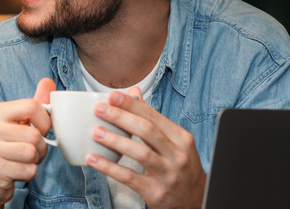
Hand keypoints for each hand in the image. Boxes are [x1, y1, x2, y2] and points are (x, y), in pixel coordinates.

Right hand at [0, 79, 55, 208]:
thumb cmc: (6, 150)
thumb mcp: (17, 125)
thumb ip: (34, 104)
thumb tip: (48, 81)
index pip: (32, 106)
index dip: (44, 121)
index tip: (40, 130)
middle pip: (34, 134)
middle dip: (40, 148)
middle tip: (29, 152)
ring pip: (32, 152)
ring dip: (34, 161)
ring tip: (22, 161)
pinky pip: (28, 170)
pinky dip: (28, 174)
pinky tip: (16, 172)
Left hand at [87, 86, 205, 208]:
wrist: (196, 200)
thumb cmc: (180, 165)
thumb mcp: (174, 141)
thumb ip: (152, 118)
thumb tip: (133, 92)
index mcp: (181, 138)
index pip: (154, 116)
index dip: (132, 105)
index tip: (112, 96)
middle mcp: (177, 155)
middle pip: (147, 131)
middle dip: (121, 117)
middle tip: (100, 110)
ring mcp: (168, 175)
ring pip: (140, 153)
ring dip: (115, 140)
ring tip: (96, 132)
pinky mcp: (156, 192)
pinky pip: (129, 177)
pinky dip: (109, 167)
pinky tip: (94, 158)